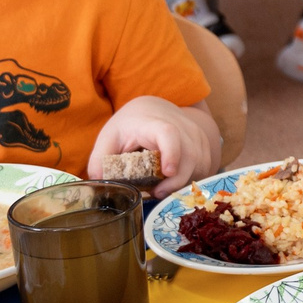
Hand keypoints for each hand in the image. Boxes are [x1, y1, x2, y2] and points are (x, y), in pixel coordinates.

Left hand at [93, 97, 221, 197]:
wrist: (155, 109)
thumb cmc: (130, 125)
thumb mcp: (110, 137)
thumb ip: (99, 161)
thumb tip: (98, 185)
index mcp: (152, 123)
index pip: (168, 133)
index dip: (171, 152)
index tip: (167, 172)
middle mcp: (181, 127)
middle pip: (189, 156)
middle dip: (175, 181)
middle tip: (156, 193)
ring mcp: (196, 136)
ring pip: (199, 165)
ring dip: (183, 182)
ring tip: (163, 187)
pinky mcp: (204, 147)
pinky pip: (203, 169)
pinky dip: (190, 179)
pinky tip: (174, 180)